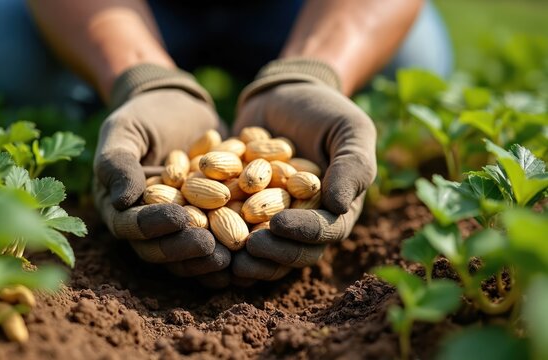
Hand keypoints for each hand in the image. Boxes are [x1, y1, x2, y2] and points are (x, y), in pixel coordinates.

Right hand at [93, 65, 230, 286]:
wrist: (181, 106)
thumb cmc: (145, 116)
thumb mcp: (126, 130)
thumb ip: (117, 162)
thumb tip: (120, 201)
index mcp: (121, 207)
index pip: (130, 224)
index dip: (151, 226)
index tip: (177, 218)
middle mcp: (148, 225)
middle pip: (159, 248)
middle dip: (184, 249)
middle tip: (209, 246)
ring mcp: (179, 228)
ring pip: (187, 254)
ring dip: (206, 260)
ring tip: (229, 257)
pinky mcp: (207, 223)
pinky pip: (215, 242)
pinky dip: (229, 250)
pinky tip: (248, 252)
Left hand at [231, 59, 376, 280]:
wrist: (283, 94)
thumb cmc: (325, 111)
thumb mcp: (348, 130)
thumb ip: (352, 166)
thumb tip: (340, 206)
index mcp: (335, 210)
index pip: (323, 231)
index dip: (302, 233)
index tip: (278, 225)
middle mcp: (304, 221)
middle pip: (291, 250)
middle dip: (270, 253)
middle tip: (246, 248)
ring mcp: (271, 219)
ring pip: (260, 248)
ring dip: (242, 255)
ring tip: (222, 251)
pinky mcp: (243, 210)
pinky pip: (230, 227)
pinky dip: (216, 232)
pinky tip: (198, 231)